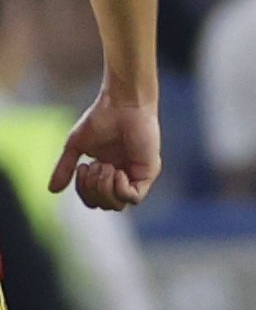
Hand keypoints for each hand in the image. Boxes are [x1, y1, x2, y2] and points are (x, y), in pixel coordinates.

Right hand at [49, 87, 161, 210]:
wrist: (123, 104)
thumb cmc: (102, 118)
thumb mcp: (76, 146)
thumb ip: (64, 168)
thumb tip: (53, 190)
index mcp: (107, 171)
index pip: (94, 200)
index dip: (84, 191)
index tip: (82, 167)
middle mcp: (123, 175)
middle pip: (105, 205)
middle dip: (92, 192)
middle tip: (93, 167)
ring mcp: (136, 175)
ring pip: (118, 204)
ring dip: (104, 190)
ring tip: (103, 166)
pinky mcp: (148, 172)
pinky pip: (134, 197)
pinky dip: (120, 189)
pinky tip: (117, 171)